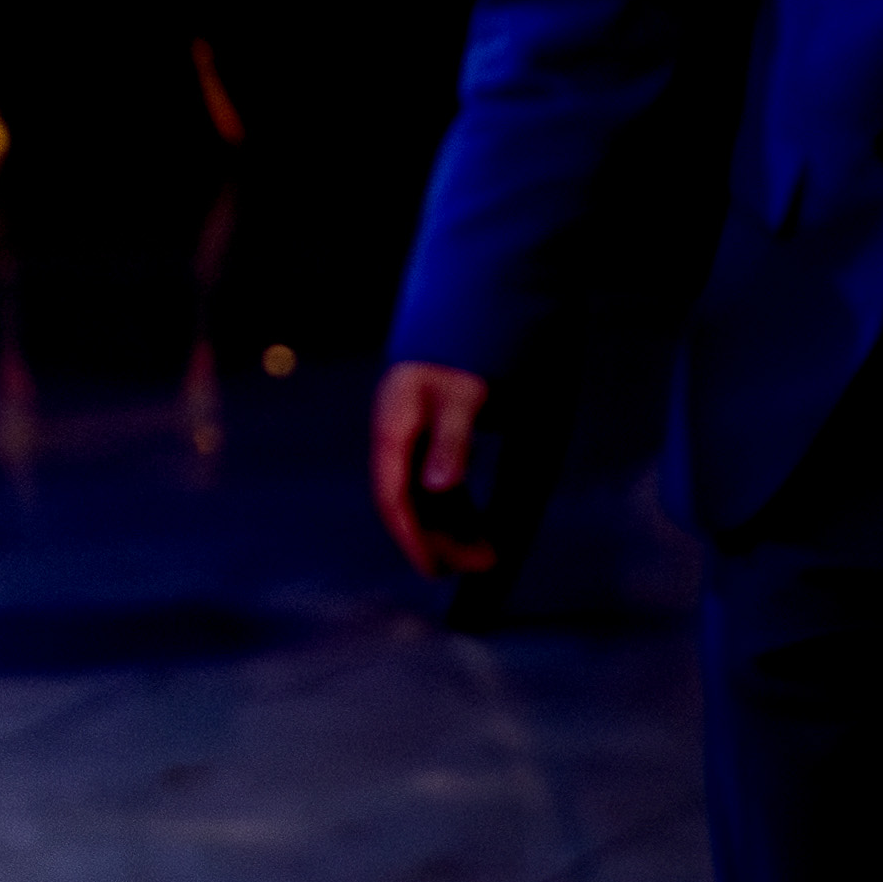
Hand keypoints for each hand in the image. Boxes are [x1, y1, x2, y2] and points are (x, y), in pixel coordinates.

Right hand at [369, 361, 500, 576]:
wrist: (471, 312)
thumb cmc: (466, 355)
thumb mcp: (463, 396)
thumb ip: (451, 441)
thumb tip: (439, 487)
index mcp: (394, 429)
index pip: (393, 496)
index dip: (412, 536)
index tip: (435, 569)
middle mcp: (397, 439)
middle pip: (410, 502)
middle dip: (441, 539)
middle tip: (482, 566)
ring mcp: (412, 439)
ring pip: (426, 495)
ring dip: (453, 527)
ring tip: (488, 555)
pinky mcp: (430, 436)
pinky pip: (439, 482)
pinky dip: (458, 507)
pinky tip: (479, 523)